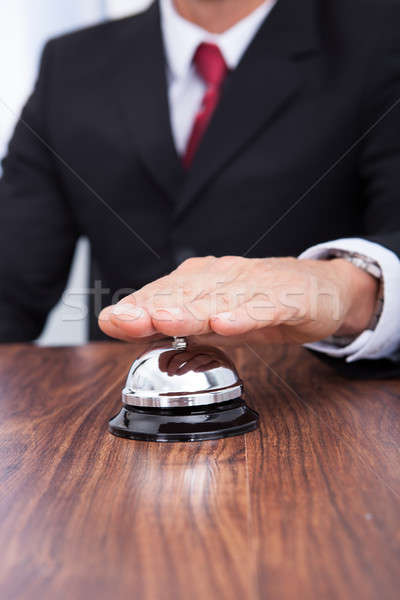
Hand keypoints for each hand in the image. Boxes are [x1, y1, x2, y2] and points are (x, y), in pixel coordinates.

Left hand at [98, 256, 378, 344]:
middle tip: (125, 319)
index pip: (166, 293)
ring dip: (191, 311)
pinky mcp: (288, 299)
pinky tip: (227, 324)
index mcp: (206, 280)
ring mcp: (257, 286)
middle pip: (187, 295)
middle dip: (153, 307)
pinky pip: (265, 308)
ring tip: (164, 320)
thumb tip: (126, 325)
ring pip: (221, 300)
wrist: (320, 289)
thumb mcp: (214, 317)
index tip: (111, 320)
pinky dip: (246, 315)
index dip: (138, 307)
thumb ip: (175, 323)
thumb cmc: (260, 303)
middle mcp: (227, 277)